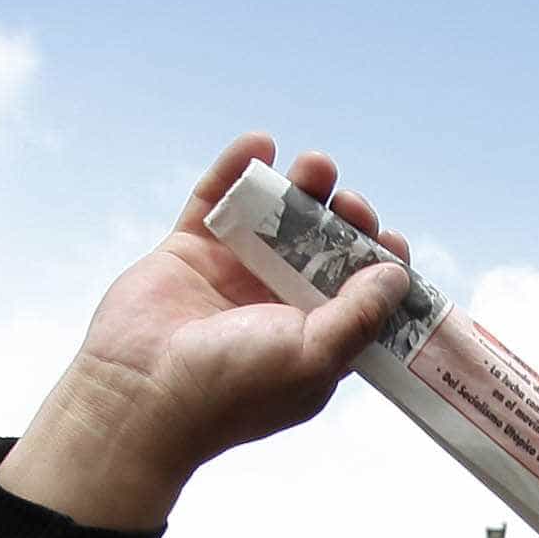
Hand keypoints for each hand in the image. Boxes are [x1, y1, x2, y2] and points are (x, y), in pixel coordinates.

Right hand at [0, 137, 416, 533]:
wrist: (142, 395)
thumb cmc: (230, 389)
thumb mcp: (314, 358)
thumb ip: (359, 316)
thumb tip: (397, 275)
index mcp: (312, 339)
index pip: (357, 294)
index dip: (378, 265)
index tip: (390, 240)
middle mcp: (275, 306)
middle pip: (321, 247)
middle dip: (343, 219)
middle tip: (349, 204)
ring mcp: (230, 276)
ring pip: (273, 219)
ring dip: (298, 187)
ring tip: (316, 165)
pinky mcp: (189, 252)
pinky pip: (215, 201)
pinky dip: (236, 169)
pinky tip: (260, 142)